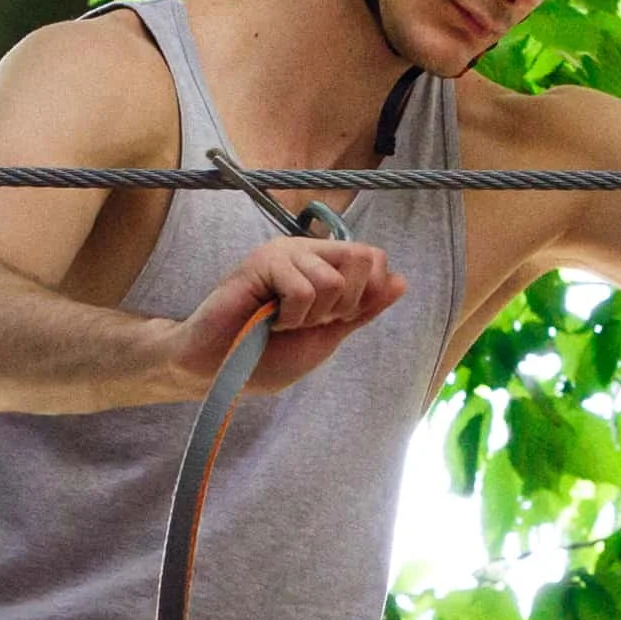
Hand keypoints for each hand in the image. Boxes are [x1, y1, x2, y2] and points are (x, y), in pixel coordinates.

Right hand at [174, 231, 407, 394]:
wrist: (219, 369)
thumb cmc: (266, 355)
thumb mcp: (326, 336)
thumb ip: (361, 309)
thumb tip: (401, 281)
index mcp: (324, 264)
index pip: (374, 258)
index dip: (366, 294)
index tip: (334, 319)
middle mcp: (307, 251)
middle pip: (362, 258)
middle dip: (343, 305)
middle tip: (308, 320)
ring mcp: (284, 252)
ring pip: (333, 280)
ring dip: (311, 317)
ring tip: (282, 322)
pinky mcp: (261, 261)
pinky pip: (303, 289)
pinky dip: (290, 317)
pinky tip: (267, 320)